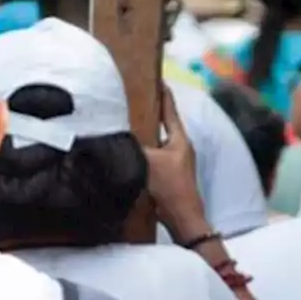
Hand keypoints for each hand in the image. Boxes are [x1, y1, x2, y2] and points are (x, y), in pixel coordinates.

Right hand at [142, 87, 206, 240]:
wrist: (184, 220)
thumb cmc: (170, 188)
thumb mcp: (148, 162)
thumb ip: (133, 147)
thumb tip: (116, 137)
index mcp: (179, 138)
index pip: (170, 109)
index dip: (163, 93)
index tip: (158, 79)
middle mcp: (181, 147)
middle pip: (166, 124)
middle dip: (153, 112)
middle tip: (138, 100)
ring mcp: (178, 162)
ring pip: (160, 141)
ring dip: (148, 134)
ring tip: (131, 125)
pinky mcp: (172, 176)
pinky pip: (157, 156)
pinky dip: (146, 151)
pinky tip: (134, 155)